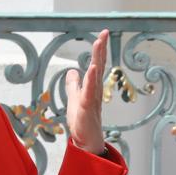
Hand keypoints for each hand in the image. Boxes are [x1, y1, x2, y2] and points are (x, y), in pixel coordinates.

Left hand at [64, 29, 108, 153]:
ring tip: (98, 43)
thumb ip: (73, 84)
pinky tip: (92, 67)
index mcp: (92, 87)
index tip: (102, 34)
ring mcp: (92, 98)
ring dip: (97, 58)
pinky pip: (89, 91)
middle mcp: (95, 90)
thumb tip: (72, 70)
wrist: (86, 142)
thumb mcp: (74, 98)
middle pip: (99, 66)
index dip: (99, 50)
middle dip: (101, 49)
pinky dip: (91, 79)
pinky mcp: (87, 107)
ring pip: (95, 75)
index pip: (97, 64)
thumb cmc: (82, 122)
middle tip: (104, 32)